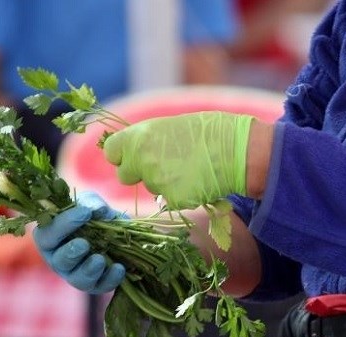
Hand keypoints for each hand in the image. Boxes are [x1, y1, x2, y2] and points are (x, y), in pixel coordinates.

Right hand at [33, 192, 126, 293]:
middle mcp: (59, 260)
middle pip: (59, 261)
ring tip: (100, 259)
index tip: (84, 213)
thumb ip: (91, 203)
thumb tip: (99, 210)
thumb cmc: (91, 216)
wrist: (113, 232)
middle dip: (71, 253)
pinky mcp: (96, 285)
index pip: (47, 235)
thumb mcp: (89, 204)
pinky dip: (111, 279)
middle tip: (84, 243)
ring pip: (77, 279)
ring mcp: (76, 275)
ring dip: (88, 270)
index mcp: (50, 239)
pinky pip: (101, 287)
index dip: (63, 225)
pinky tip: (119, 268)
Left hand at [102, 111, 254, 212]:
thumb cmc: (206, 132)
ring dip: (163, 182)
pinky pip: (168, 200)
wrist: (234, 150)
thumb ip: (146, 140)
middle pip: (124, 176)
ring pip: (150, 187)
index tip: (132, 155)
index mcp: (137, 137)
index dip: (122, 155)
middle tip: (162, 165)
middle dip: (138, 173)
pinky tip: (195, 181)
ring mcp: (155, 182)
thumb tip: (134, 151)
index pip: (111, 152)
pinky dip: (179, 194)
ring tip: (188, 168)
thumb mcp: (169, 126)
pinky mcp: (171, 200)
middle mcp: (141, 160)